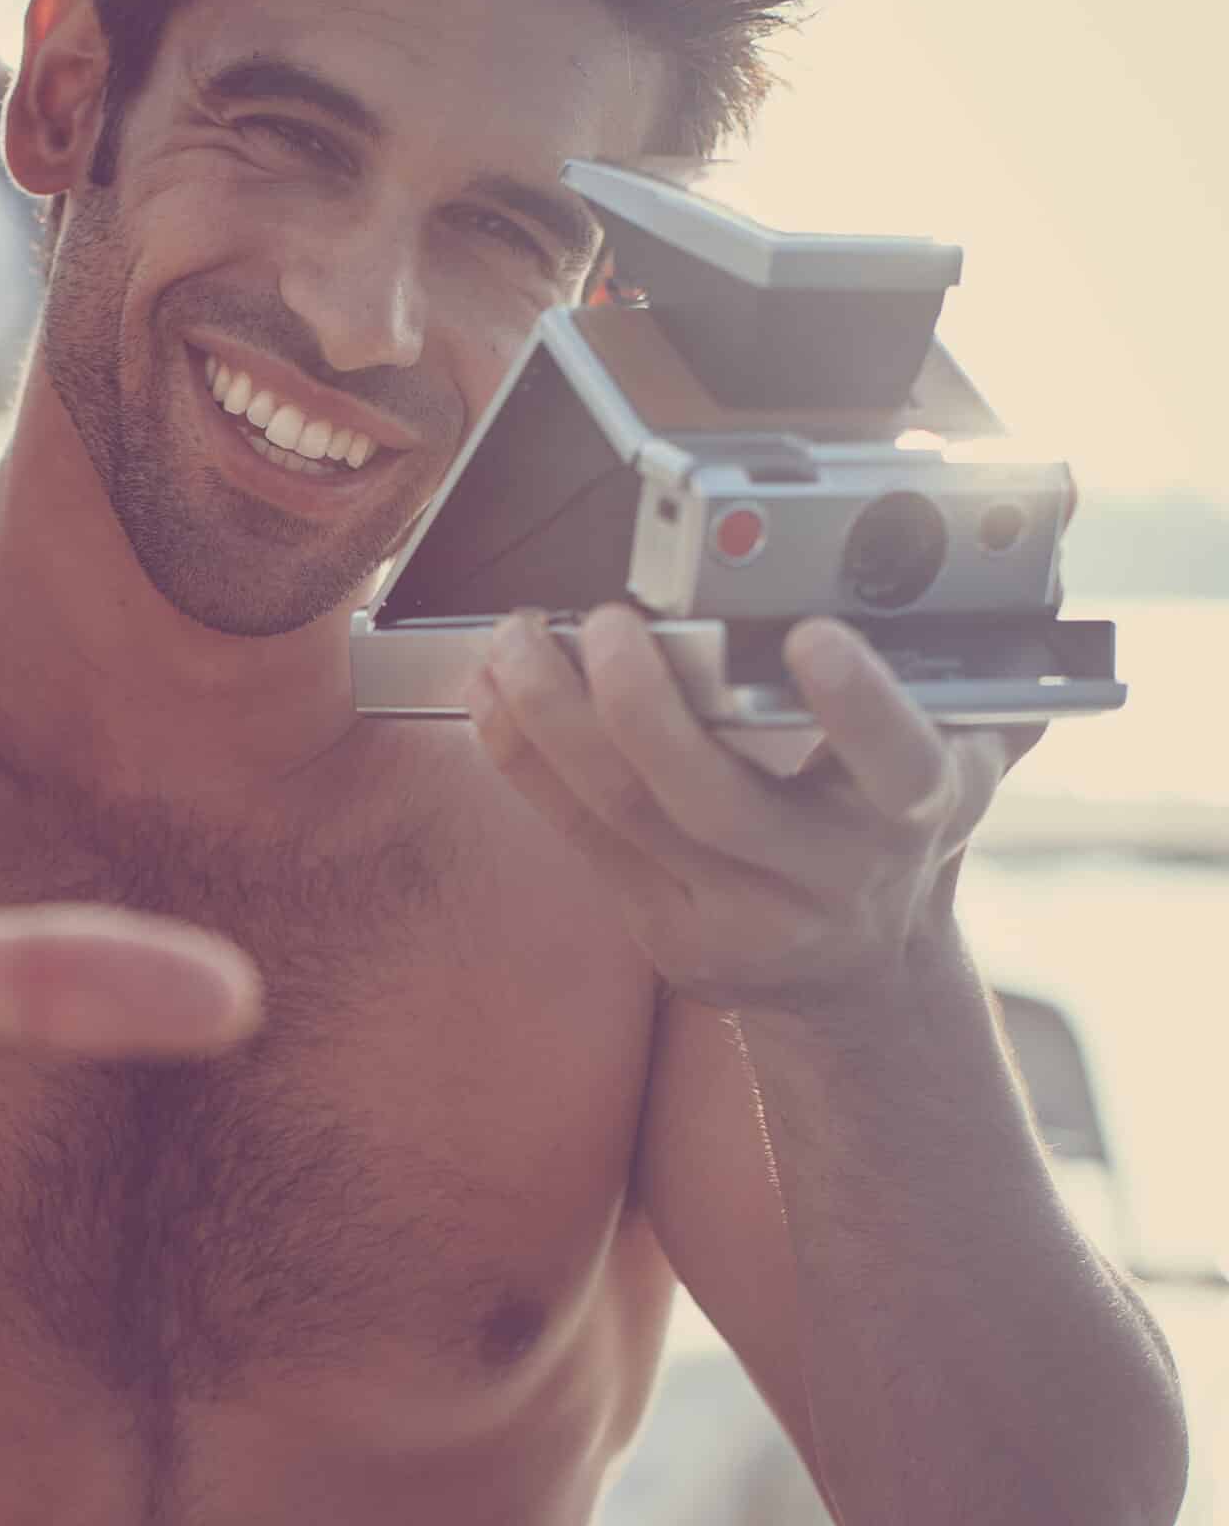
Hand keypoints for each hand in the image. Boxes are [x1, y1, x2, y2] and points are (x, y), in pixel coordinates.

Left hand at [467, 603, 1044, 1011]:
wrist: (866, 975)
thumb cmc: (904, 831)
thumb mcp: (966, 757)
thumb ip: (982, 668)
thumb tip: (1033, 550)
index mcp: (914, 817)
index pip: (897, 763)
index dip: (858, 705)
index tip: (813, 636)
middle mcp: (825, 878)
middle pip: (716, 800)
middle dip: (644, 706)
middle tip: (606, 618)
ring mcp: (737, 917)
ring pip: (627, 817)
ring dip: (554, 721)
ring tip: (514, 639)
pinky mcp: (665, 934)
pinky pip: (581, 838)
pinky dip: (526, 759)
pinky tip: (492, 694)